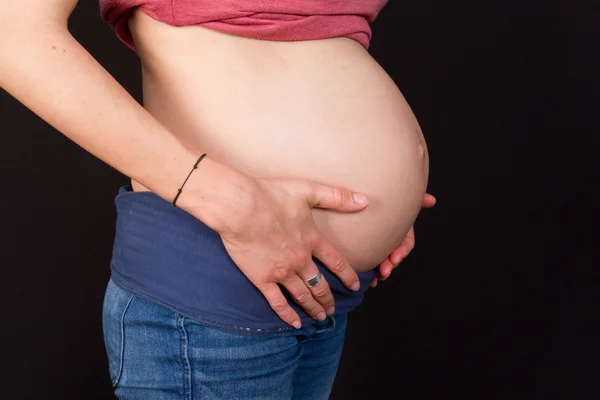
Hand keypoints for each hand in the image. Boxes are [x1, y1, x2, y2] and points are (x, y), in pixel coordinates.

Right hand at [217, 176, 368, 328]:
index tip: (355, 286)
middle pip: (320, 284)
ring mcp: (282, 272)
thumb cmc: (271, 195)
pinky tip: (294, 323)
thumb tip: (365, 201)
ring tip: (320, 317)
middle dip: (328, 298)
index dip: (347, 275)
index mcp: (312, 240)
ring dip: (313, 308)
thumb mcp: (308, 190)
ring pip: (302, 295)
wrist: (240, 207)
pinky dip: (287, 314)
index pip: (336, 262)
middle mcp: (300, 259)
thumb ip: (337, 197)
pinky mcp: (262, 279)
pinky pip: (278, 302)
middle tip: (333, 308)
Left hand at [370, 193, 436, 287]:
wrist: (360, 197)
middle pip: (393, 255)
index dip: (401, 251)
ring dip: (381, 271)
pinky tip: (367, 279)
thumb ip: (414, 200)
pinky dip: (369, 271)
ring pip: (382, 261)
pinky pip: (368, 261)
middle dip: (390, 265)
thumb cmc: (383, 194)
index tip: (394, 258)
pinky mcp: (364, 246)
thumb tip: (431, 200)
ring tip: (375, 277)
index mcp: (399, 228)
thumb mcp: (398, 198)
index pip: (405, 243)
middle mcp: (390, 237)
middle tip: (383, 271)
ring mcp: (378, 243)